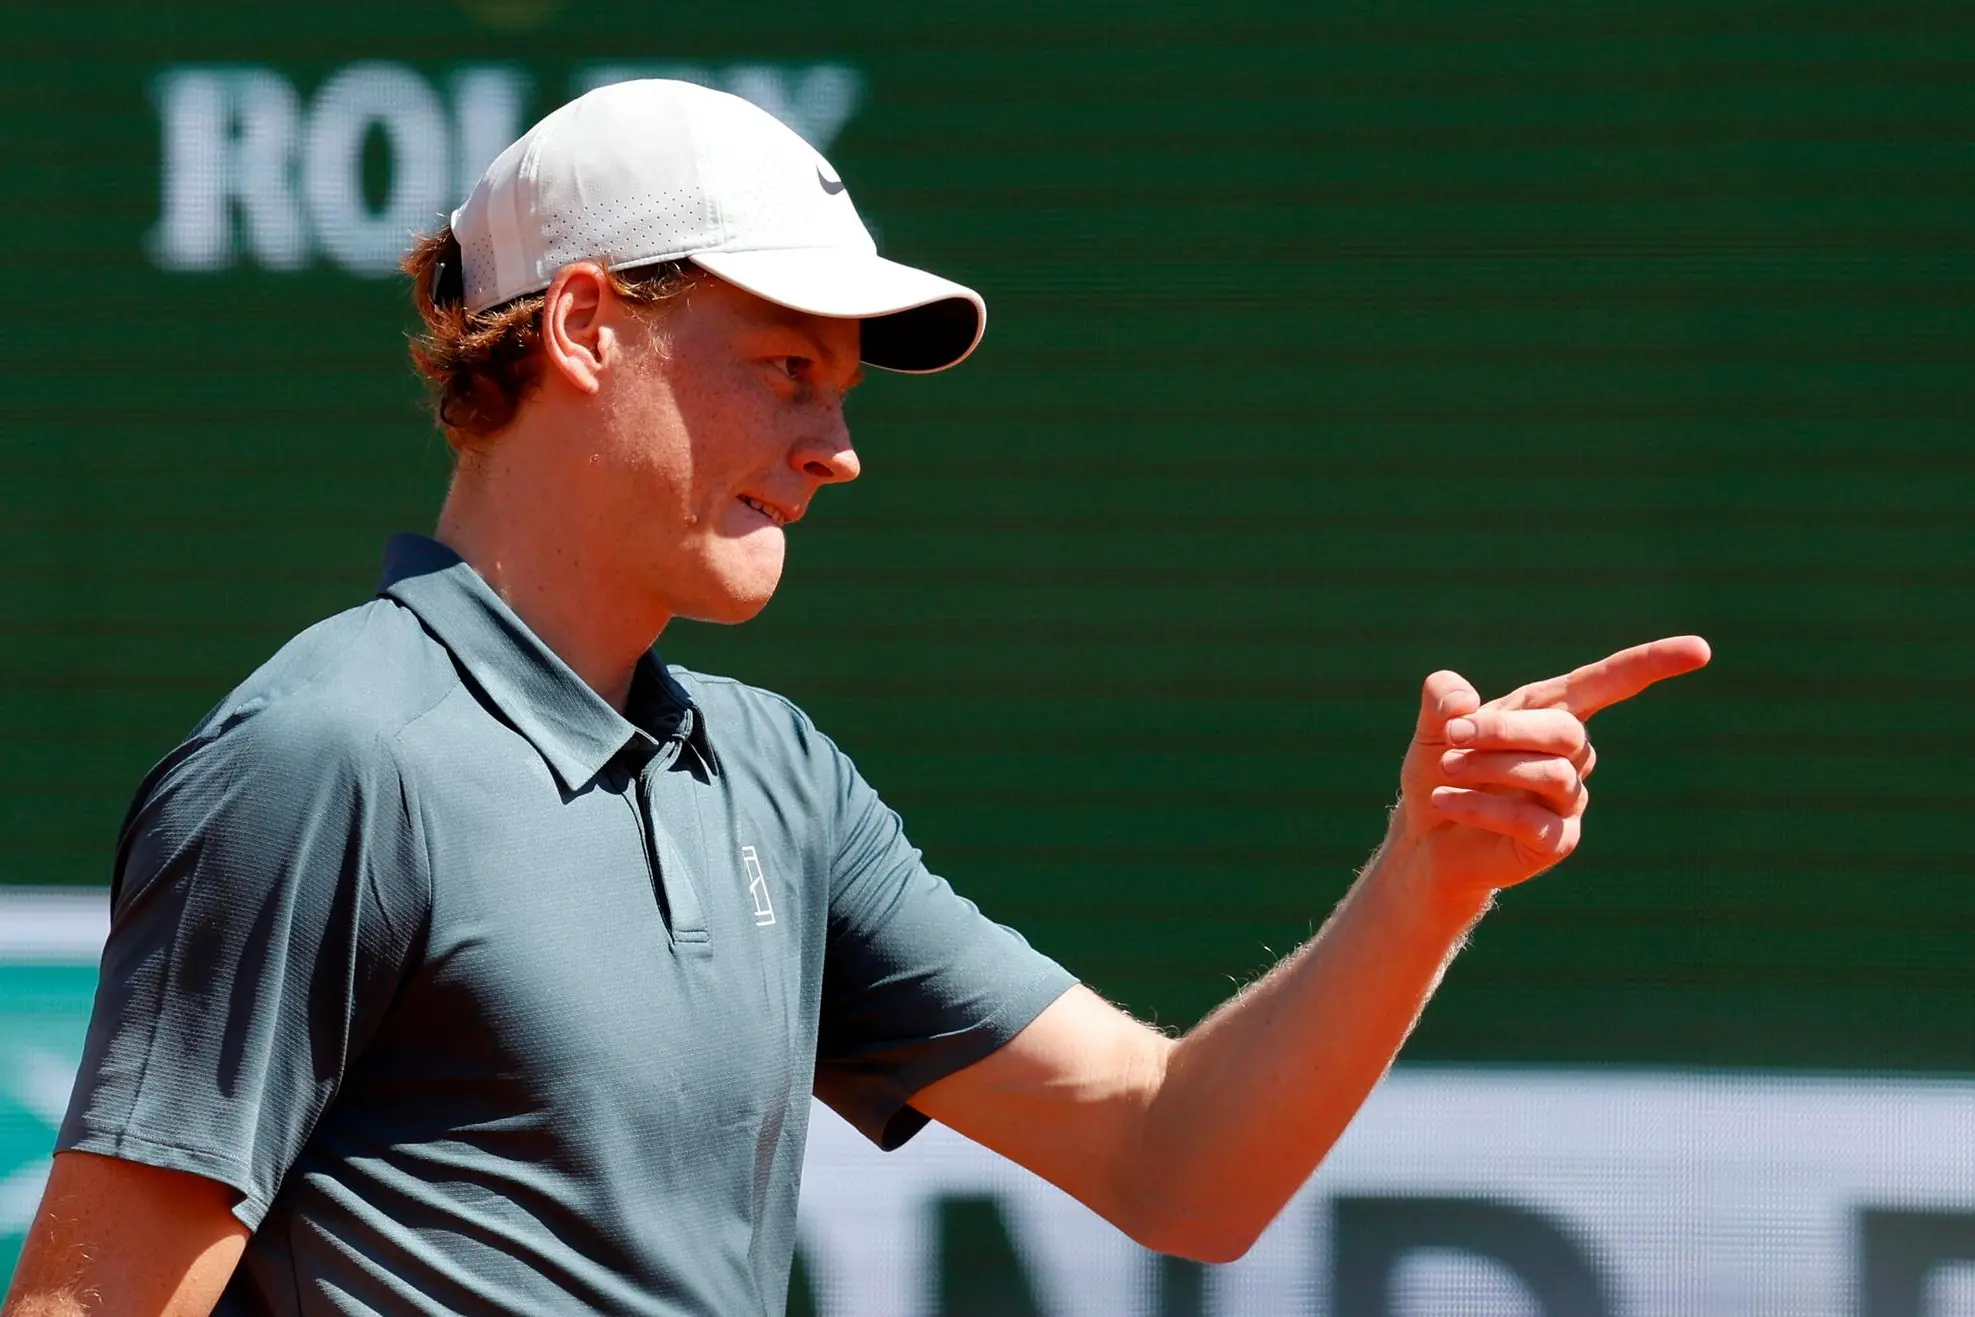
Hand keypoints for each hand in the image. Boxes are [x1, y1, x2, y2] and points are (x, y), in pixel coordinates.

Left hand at [1388, 636, 1711, 898]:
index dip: (1652, 664)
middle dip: (1506, 729)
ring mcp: (1570, 800)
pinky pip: (1531, 820)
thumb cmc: (1442, 771)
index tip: (1700, 650)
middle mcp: (1571, 755)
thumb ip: (1443, 698)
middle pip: (1567, 731)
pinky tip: (1444, 800)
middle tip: (1454, 735)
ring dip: (1491, 767)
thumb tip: (1461, 701)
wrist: (1426, 837)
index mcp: (1550, 711)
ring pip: (1552, 774)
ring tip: (1447, 769)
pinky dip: (1482, 806)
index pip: (1610, 682)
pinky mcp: (1557, 842)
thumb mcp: (1434, 728)